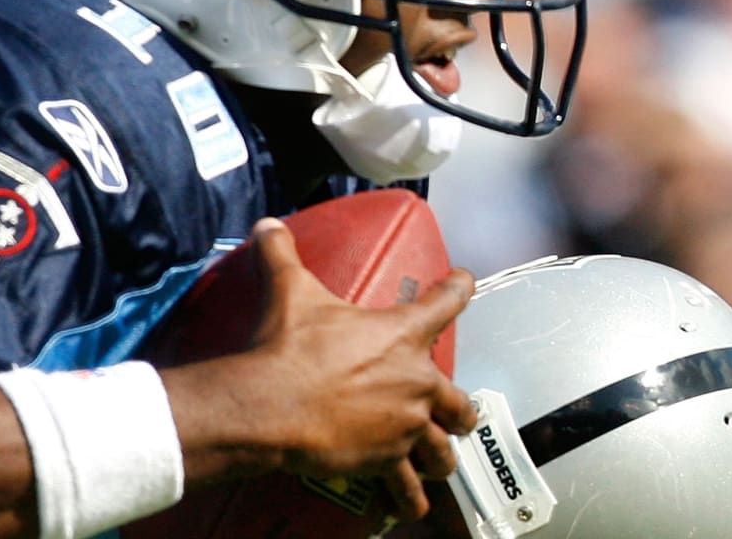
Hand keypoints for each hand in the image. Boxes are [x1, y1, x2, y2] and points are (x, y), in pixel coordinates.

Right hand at [241, 217, 476, 520]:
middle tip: (451, 409)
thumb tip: (265, 225)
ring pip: (443, 446)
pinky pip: (407, 487)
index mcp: (402, 334)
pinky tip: (413, 507)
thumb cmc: (289, 346)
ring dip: (442, 452)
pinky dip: (410, 498)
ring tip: (438, 459)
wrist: (273, 405)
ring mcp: (405, 425)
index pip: (447, 301)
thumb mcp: (288, 291)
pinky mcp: (386, 460)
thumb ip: (281, 254)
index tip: (465, 280)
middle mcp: (416, 382)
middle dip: (458, 407)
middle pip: (458, 399)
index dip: (458, 287)